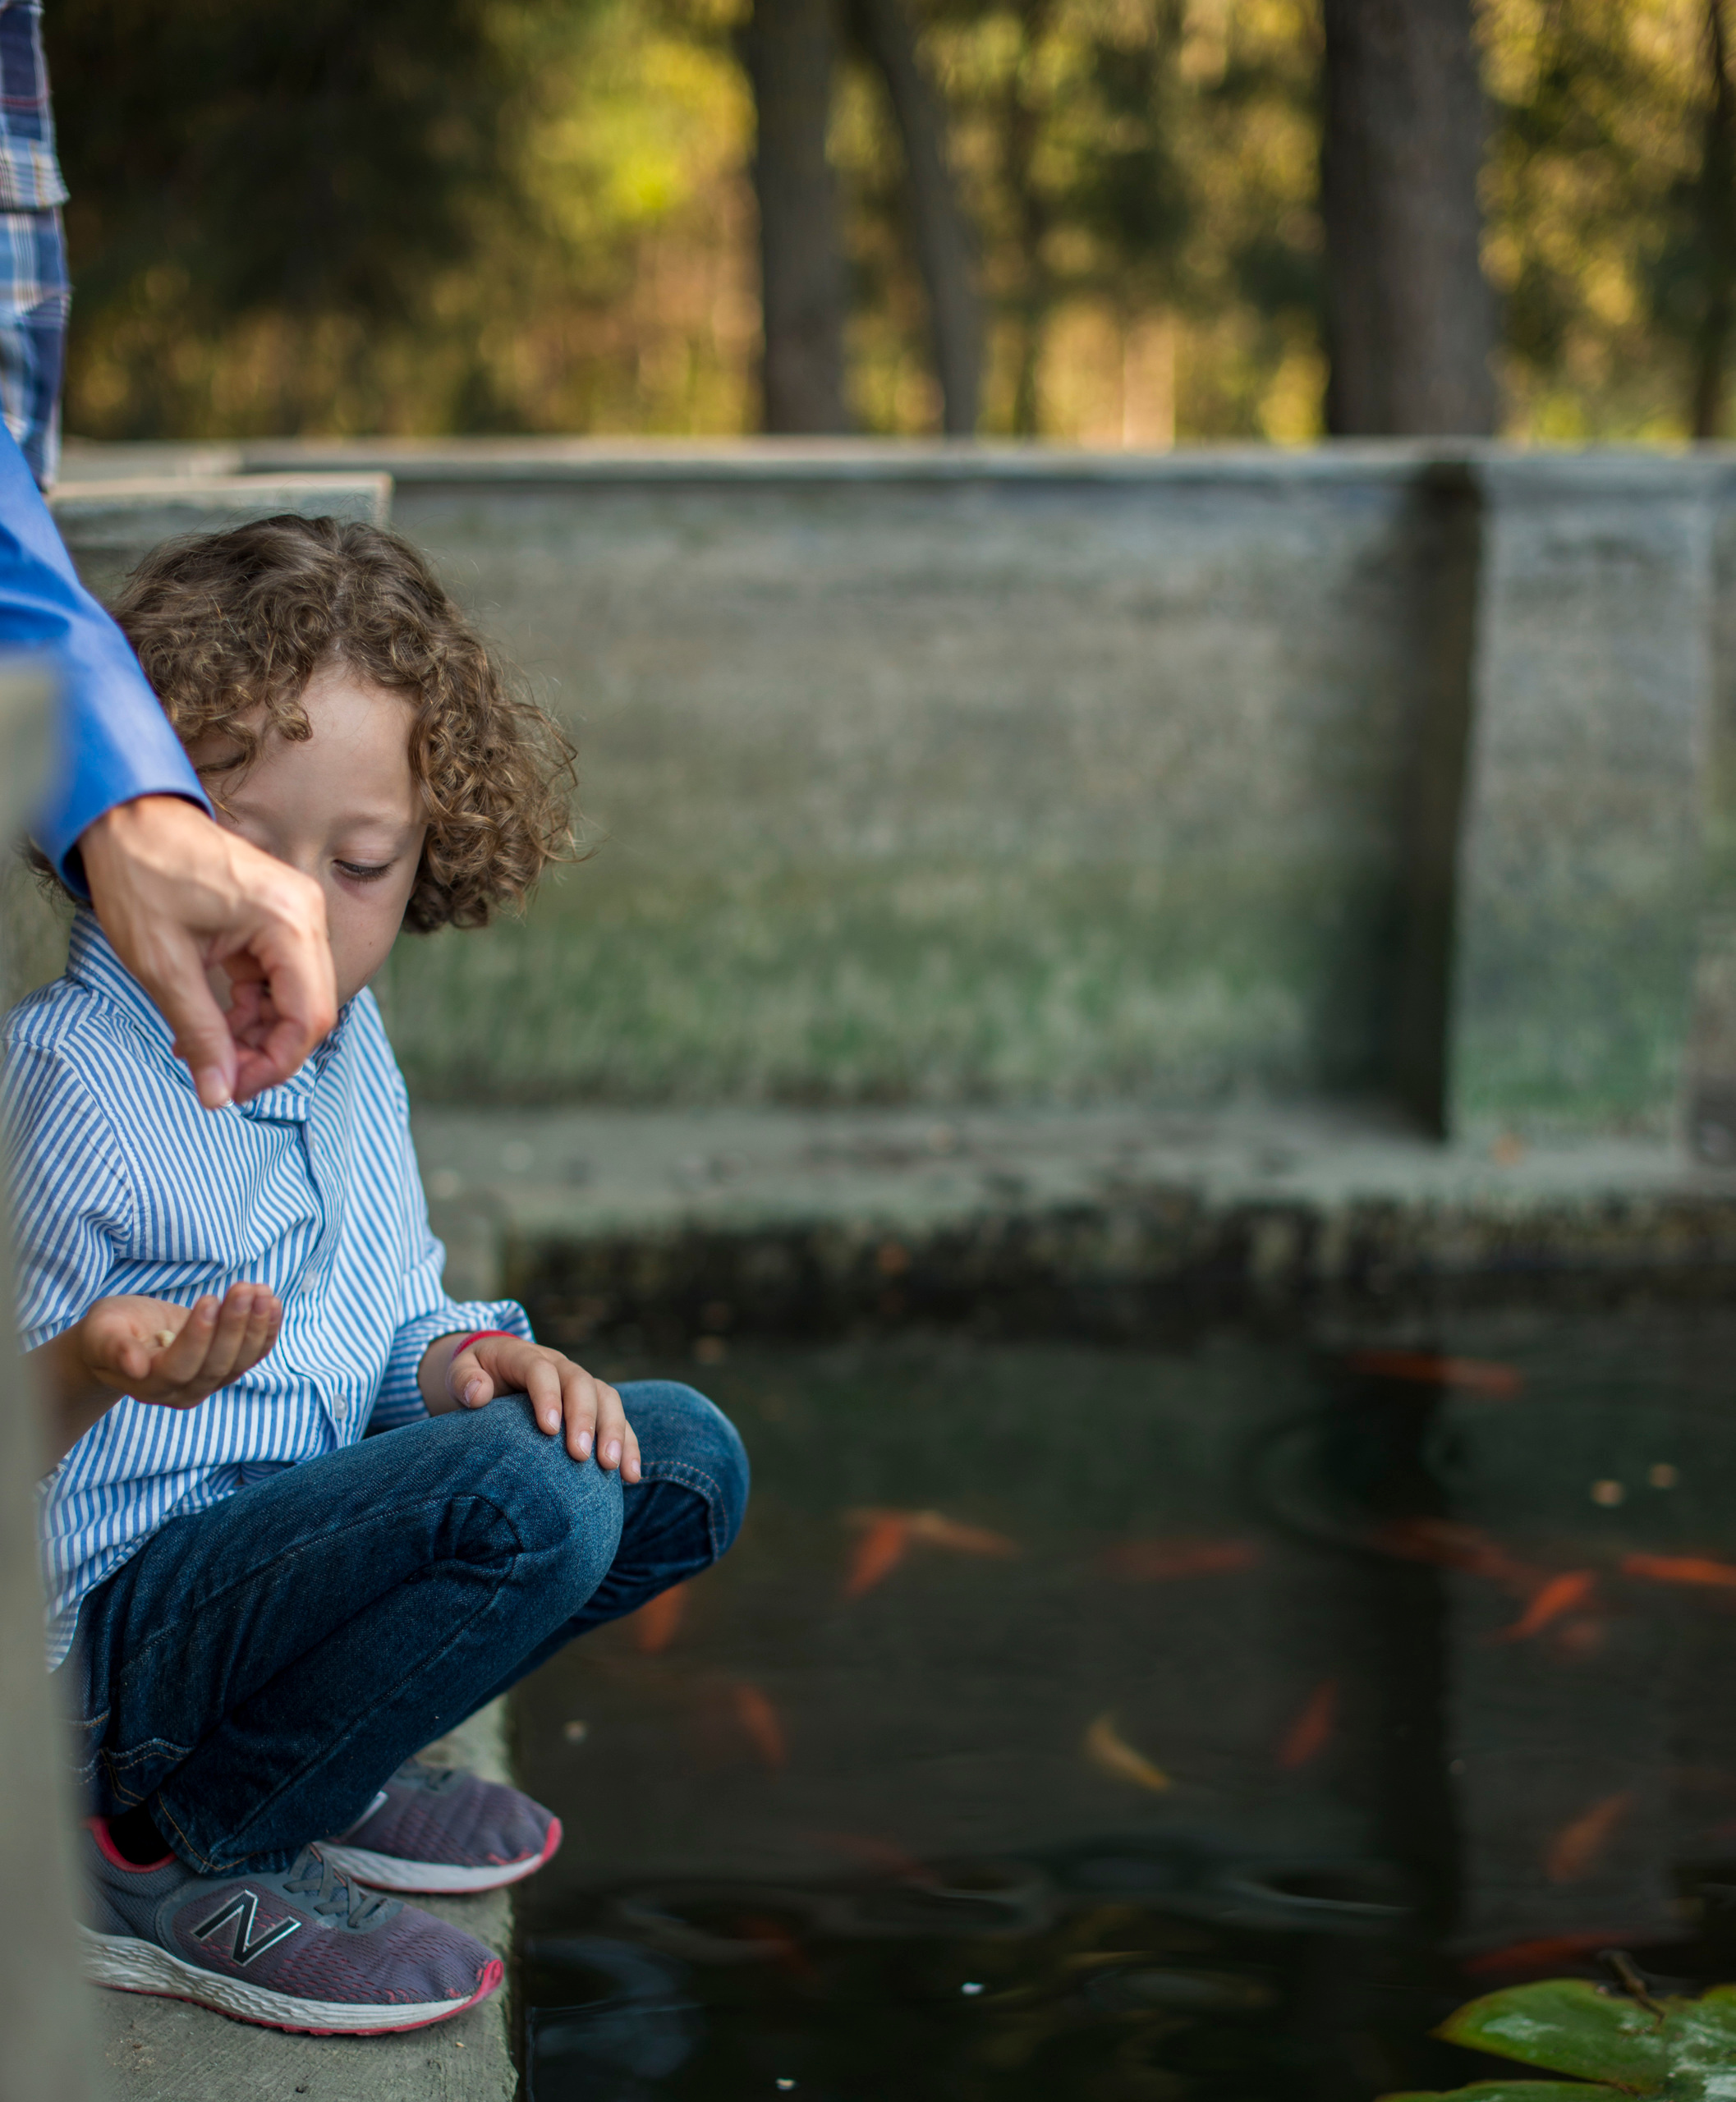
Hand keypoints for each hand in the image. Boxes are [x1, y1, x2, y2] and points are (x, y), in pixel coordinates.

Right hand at [32, 1284, 282, 1463]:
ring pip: (240, 1361)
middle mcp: (182, 1392)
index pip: (180, 1367)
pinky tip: (272, 1304)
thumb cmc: (107, 1332)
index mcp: (149, 1385)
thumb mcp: (100, 1333)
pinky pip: (253, 1355)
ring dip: (255, 1325)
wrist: (124, 1338)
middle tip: (243, 1287)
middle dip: (234, 1325)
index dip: (198, 1336)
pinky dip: (266, 1330)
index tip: (209, 1300)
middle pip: (216, 1365)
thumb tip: (134, 1367)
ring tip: (261, 1291)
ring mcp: (208, 1383)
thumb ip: (115, 1349)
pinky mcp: (227, 1368)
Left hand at [80, 795, 337, 1109]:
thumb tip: (219, 1093)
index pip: (309, 1015)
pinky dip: (250, 1007)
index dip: (276, 1063)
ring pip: (295, 999)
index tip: (233, 1089)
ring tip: (204, 1048)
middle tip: (218, 1077)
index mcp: (288, 920)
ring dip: (256, 1032)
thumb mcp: (163, 965)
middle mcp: (306, 915)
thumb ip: (201, 1032)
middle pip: (309, 1010)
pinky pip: (279, 979)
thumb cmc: (140, 874)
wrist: (126, 817)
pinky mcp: (280, 919)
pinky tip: (210, 1021)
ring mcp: (296, 915)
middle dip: (266, 1051)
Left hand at [419, 1332, 640, 1478]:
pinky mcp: (594, 1406)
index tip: (548, 1431)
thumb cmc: (475, 1377)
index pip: (542, 1370)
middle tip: (580, 1455)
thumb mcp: (460, 1371)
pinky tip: (630, 1476)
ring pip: (608, 1399)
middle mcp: (560, 1367)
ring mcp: (581, 1384)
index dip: (548, 1397)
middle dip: (585, 1419)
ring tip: (611, 1466)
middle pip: (582, 1384)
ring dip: (614, 1431)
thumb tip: (478, 1394)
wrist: (494, 1370)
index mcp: (526, 1356)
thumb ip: (463, 1380)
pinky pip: (619, 1420)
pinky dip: (629, 1445)